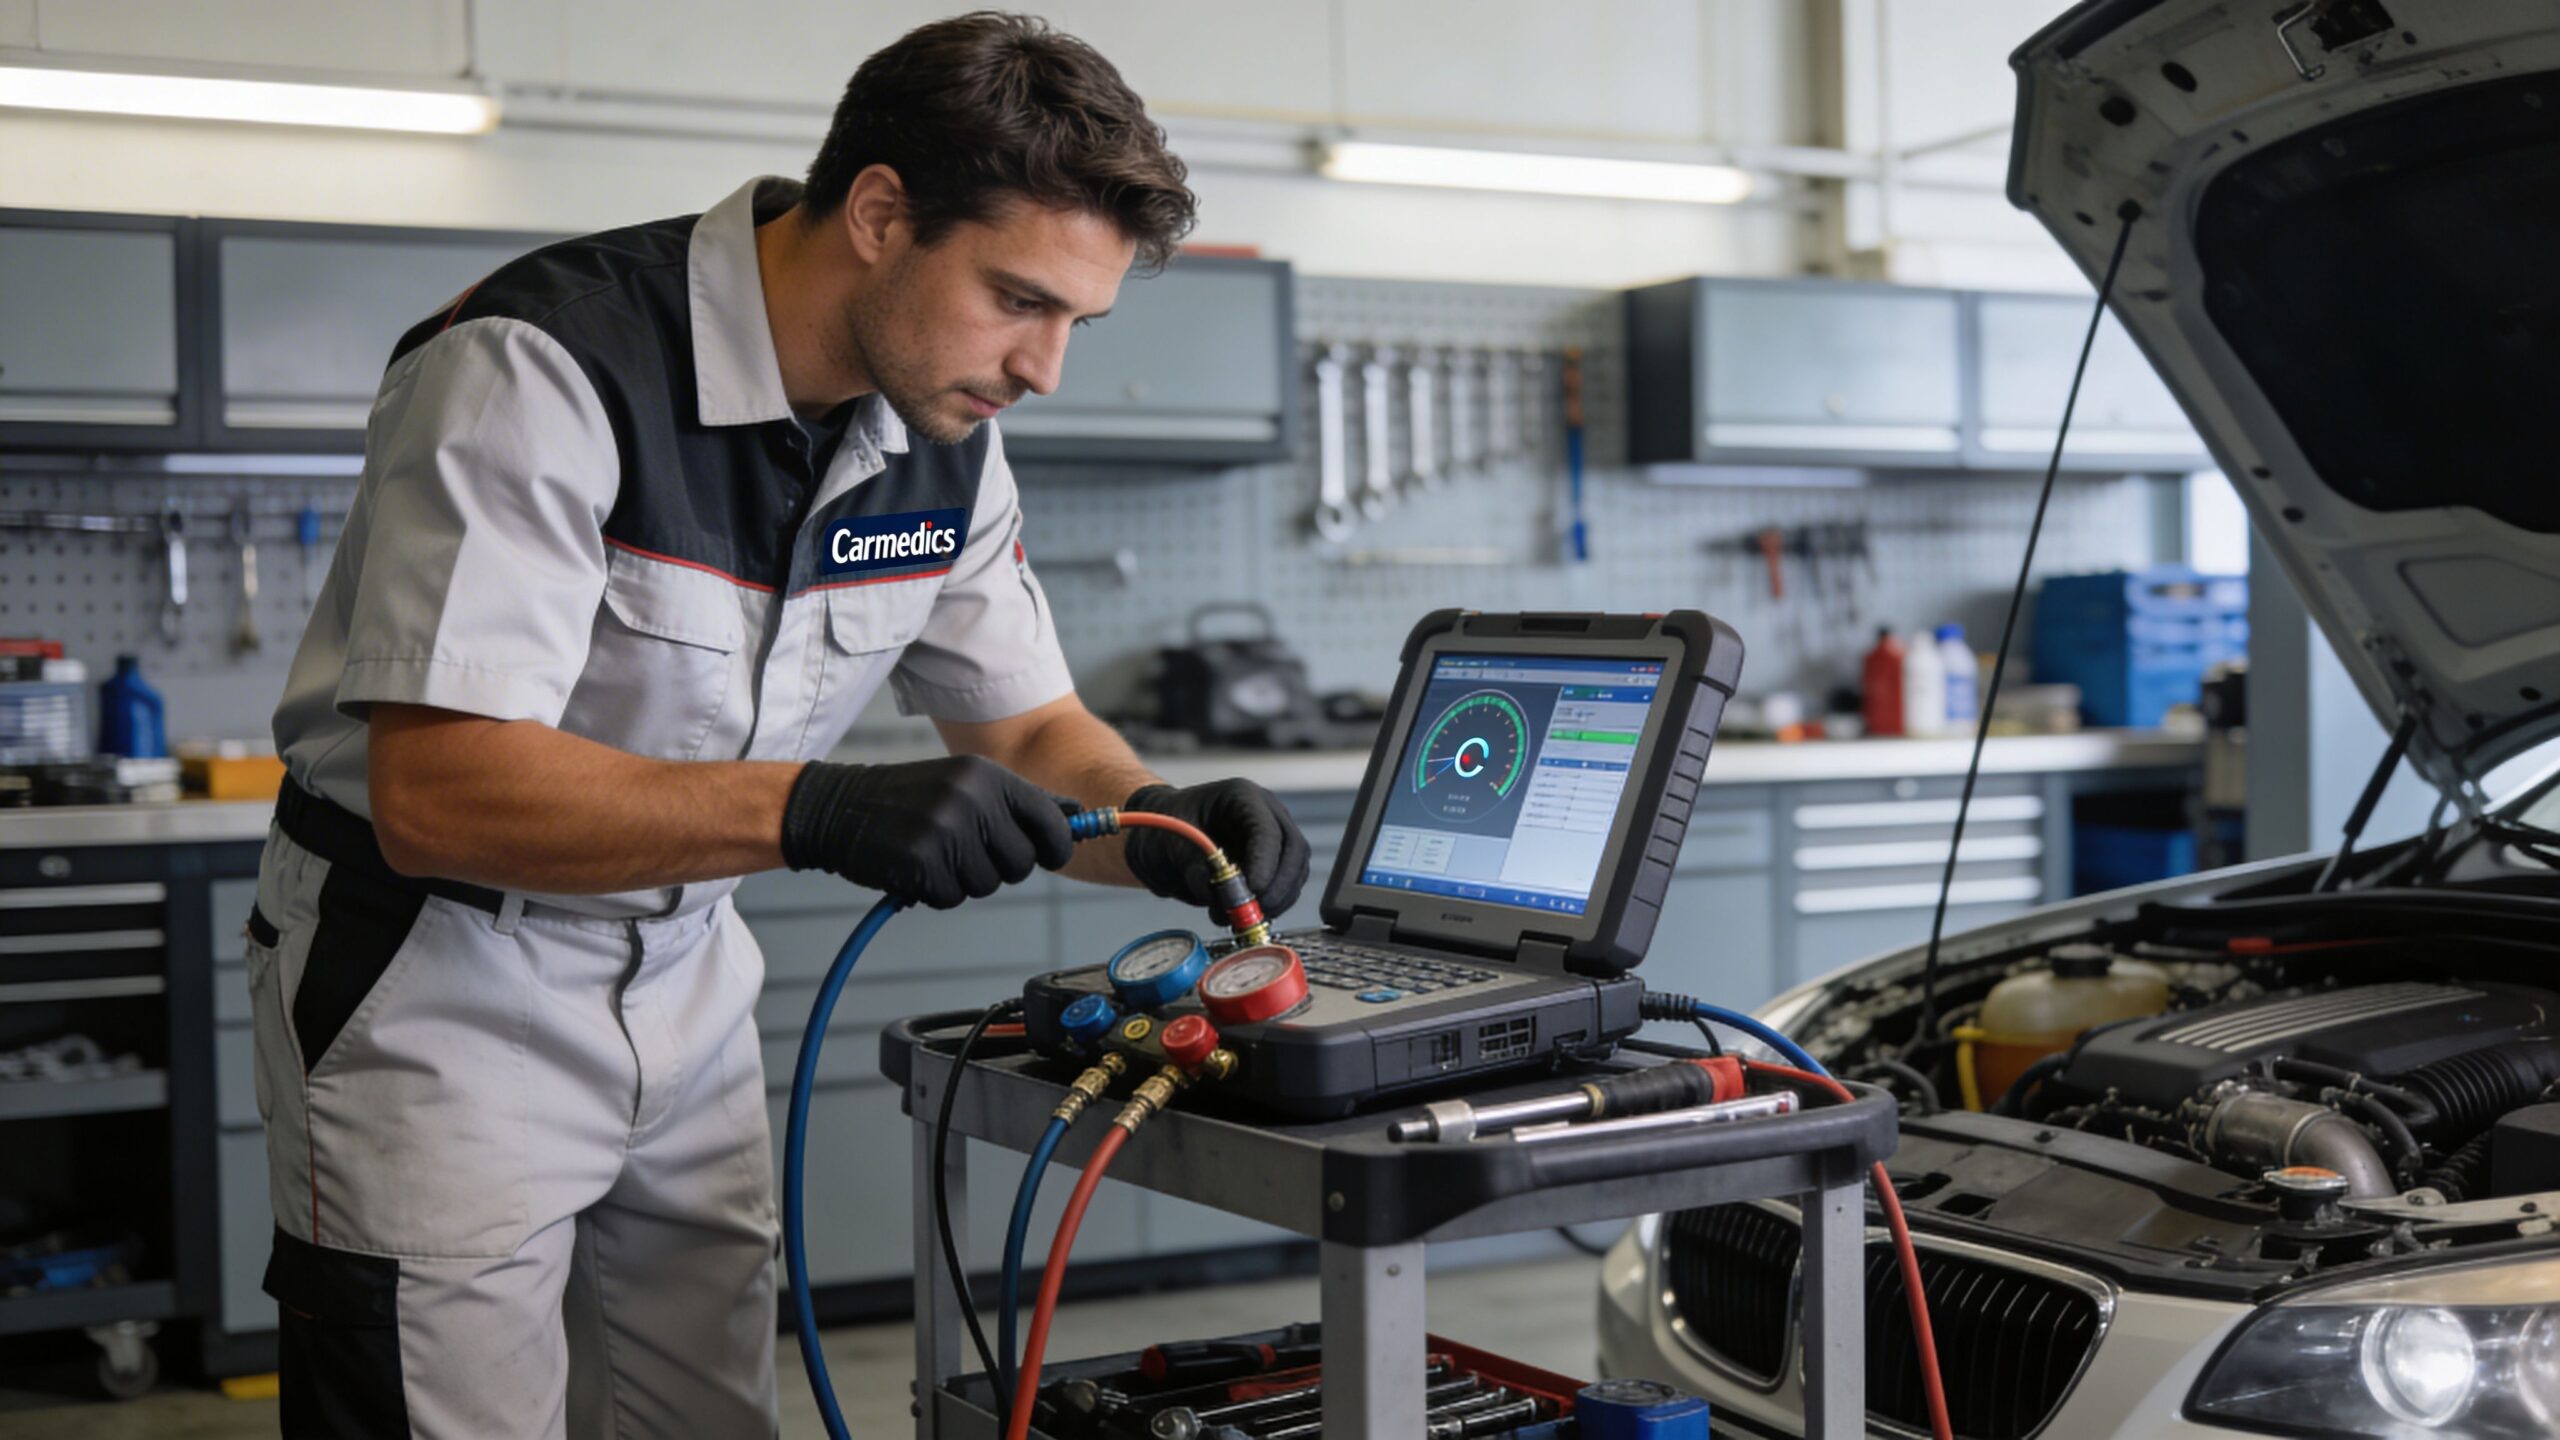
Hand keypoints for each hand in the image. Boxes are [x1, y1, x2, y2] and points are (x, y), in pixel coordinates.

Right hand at [780, 757, 1075, 908]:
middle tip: (966, 851)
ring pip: (988, 884)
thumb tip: (1078, 818)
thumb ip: (1020, 802)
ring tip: (936, 854)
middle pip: (1022, 862)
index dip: (1057, 846)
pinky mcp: (921, 862)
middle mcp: (971, 798)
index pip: (1051, 821)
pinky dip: (937, 893)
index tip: (1051, 855)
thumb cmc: (911, 799)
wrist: (840, 806)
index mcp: (988, 775)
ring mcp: (945, 830)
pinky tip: (917, 868)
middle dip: (1000, 867)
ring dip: (964, 880)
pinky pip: (953, 898)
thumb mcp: (966, 783)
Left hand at [1121, 779, 1310, 919]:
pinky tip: (1245, 917)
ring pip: (1296, 871)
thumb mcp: (1170, 847)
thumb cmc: (1165, 830)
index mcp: (1242, 797)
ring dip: (1277, 900)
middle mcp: (1266, 814)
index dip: (1265, 862)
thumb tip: (1222, 901)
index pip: (1267, 830)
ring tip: (1241, 918)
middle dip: (1279, 886)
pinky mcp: (1272, 864)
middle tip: (1255, 911)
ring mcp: (1273, 839)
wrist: (1160, 839)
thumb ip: (1196, 872)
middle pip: (1294, 850)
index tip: (1254, 889)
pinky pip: (1285, 887)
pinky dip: (1271, 906)